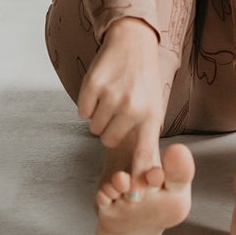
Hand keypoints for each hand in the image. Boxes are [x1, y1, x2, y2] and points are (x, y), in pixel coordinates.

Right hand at [77, 18, 167, 173]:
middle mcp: (133, 108)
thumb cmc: (144, 80)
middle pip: (107, 141)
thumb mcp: (154, 106)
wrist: (134, 41)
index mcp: (151, 117)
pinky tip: (100, 91)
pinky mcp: (93, 85)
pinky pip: (82, 112)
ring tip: (111, 99)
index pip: (144, 154)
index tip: (132, 193)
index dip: (137, 174)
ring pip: (93, 127)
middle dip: (108, 131)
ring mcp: (112, 96)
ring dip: (98, 117)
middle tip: (116, 114)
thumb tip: (141, 172)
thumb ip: (145, 136)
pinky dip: (87, 105)